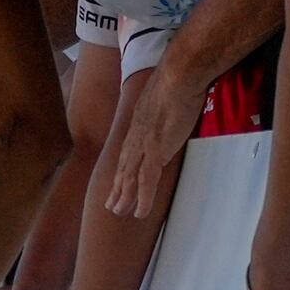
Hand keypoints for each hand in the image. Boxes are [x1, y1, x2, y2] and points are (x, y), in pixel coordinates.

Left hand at [95, 60, 199, 225]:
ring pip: (129, 178)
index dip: (121, 169)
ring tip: (119, 213)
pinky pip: (146, 182)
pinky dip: (143, 199)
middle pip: (123, 168)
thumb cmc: (178, 81)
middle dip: (116, 188)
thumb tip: (170, 107)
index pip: (126, 153)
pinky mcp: (155, 151)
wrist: (179, 76)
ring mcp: (143, 146)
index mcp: (137, 125)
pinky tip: (140, 213)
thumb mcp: (165, 96)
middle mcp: (135, 137)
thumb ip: (163, 107)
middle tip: (110, 205)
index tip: (116, 181)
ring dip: (124, 198)